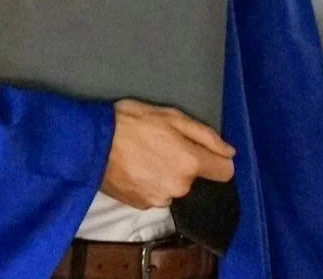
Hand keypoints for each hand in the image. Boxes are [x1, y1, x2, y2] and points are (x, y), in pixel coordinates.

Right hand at [99, 99, 235, 210]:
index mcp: (190, 162)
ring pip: (176, 187)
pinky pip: (158, 194)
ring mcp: (161, 200)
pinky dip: (151, 183)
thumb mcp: (171, 116)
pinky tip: (136, 168)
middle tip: (162, 144)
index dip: (218, 159)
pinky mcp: (143, 207)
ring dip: (168, 175)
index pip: (225, 172)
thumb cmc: (132, 121)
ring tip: (146, 156)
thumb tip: (230, 152)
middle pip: (196, 178)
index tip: (204, 151)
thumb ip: (205, 135)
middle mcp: (180, 187)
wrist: (92, 143)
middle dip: (186, 163)